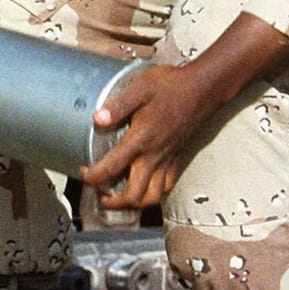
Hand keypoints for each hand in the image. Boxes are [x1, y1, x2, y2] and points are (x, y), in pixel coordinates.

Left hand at [77, 13, 288, 210]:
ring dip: (133, 203)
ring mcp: (167, 160)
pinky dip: (152, 193)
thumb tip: (97, 119)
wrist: (203, 89)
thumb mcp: (140, 88)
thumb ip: (117, 106)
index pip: (112, 169)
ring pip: (152, 197)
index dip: (93, 177)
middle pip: (134, 196)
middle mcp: (154, 156)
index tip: (84, 173)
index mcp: (141, 140)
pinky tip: (142, 185)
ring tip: (118, 196)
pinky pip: (166, 186)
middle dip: (113, 201)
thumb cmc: (173, 86)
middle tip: (99, 192)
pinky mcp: (177, 159)